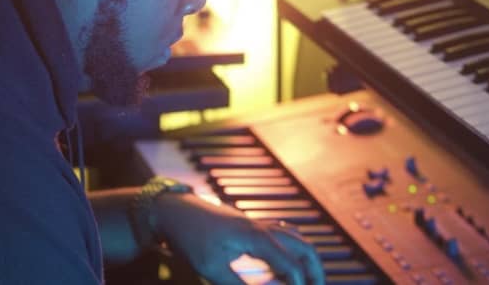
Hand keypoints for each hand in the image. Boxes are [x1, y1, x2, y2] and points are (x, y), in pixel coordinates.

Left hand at [154, 192, 323, 284]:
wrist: (173, 210)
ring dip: (304, 259)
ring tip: (304, 282)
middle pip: (304, 247)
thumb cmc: (189, 238)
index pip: (291, 267)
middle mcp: (262, 227)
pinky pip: (281, 233)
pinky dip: (291, 250)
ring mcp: (256, 223)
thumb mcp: (211, 269)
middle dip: (315, 272)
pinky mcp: (248, 224)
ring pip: (295, 238)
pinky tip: (282, 265)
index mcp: (256, 238)